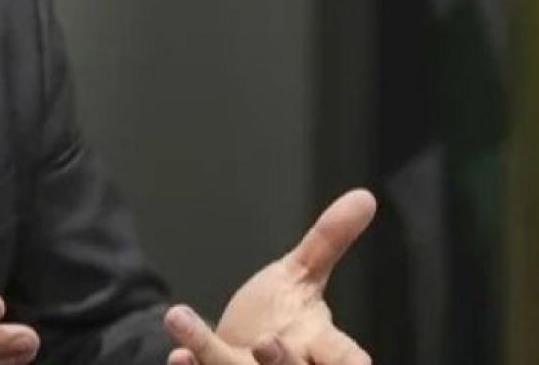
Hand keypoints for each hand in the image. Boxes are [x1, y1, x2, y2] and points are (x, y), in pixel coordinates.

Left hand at [163, 189, 376, 364]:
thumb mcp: (302, 276)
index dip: (350, 363)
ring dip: (210, 350)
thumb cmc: (282, 318)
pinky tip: (177, 354)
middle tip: (266, 344)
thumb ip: (329, 241)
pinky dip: (188, 363)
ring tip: (180, 318)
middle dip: (280, 361)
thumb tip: (365, 195)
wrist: (241, 345)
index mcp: (319, 345)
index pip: (345, 358)